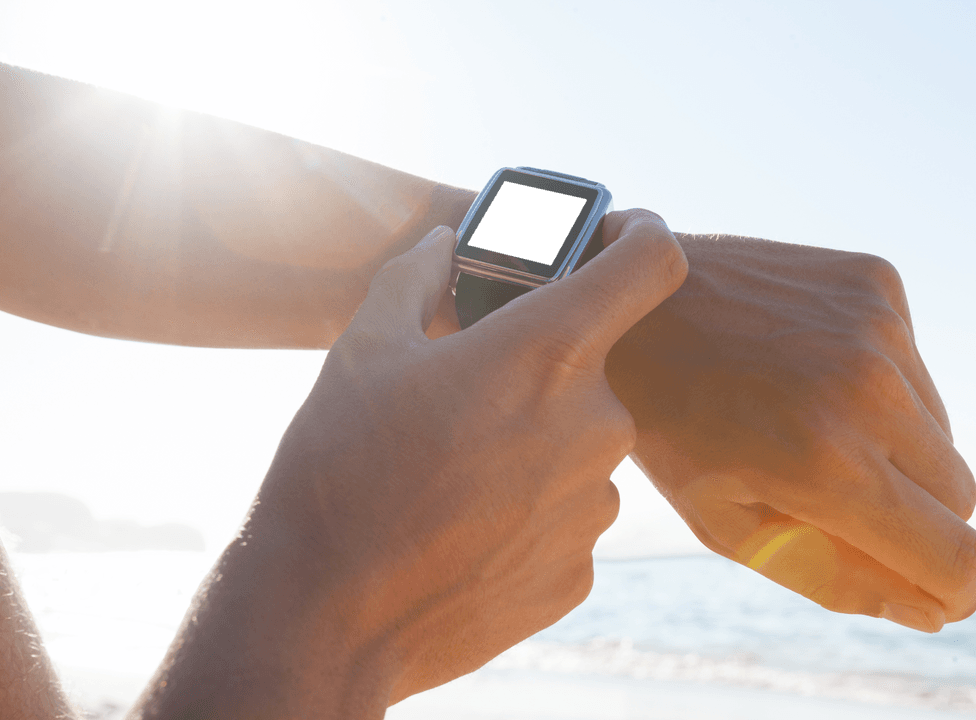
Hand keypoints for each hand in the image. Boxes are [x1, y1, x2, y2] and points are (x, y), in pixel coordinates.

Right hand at [136, 211, 687, 717]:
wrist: (324, 614)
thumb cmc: (338, 469)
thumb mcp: (363, 349)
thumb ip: (415, 278)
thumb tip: (442, 244)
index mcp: (548, 353)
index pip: (651, 262)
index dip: (643, 237)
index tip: (621, 238)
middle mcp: (594, 424)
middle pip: (588, 371)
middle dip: (536, 373)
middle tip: (466, 399)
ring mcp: (594, 504)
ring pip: (577, 447)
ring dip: (531, 446)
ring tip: (452, 475)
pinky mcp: (580, 570)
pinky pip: (566, 514)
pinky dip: (527, 510)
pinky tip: (462, 528)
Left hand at [604, 232, 975, 632]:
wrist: (625, 305)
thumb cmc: (665, 426)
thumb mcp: (727, 523)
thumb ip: (835, 578)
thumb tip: (930, 611)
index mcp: (828, 465)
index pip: (955, 558)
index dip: (952, 590)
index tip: (932, 592)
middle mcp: (869, 389)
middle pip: (958, 495)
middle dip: (913, 516)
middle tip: (836, 497)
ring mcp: (877, 325)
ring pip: (939, 430)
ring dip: (894, 446)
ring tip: (805, 423)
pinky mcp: (875, 280)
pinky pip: (913, 366)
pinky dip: (880, 385)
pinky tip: (806, 370)